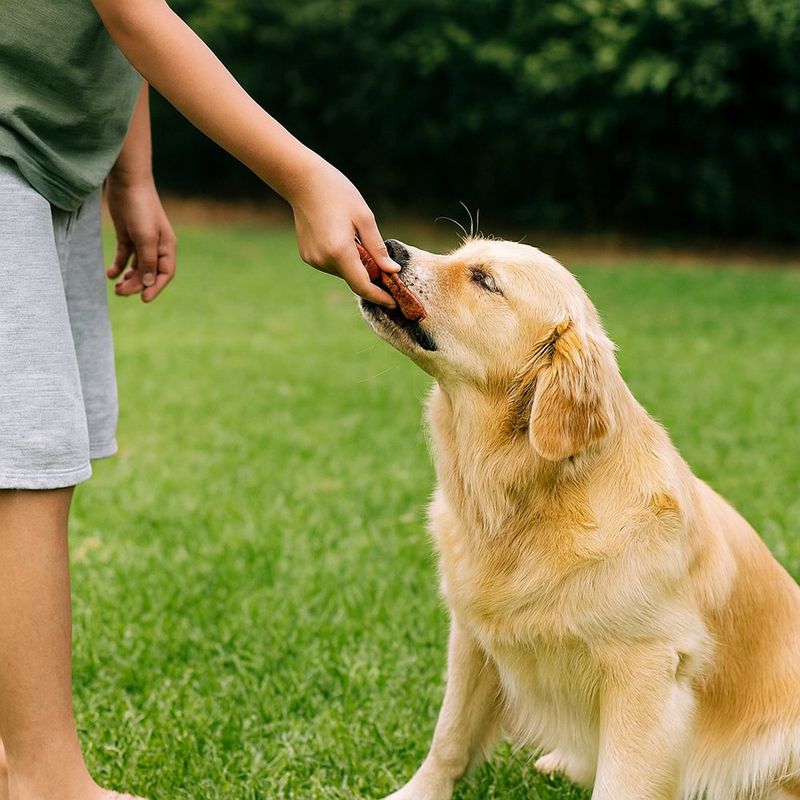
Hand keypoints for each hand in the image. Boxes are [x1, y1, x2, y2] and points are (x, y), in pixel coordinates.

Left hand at [105, 174, 176, 302]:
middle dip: (136, 285)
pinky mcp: (127, 236)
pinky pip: (125, 257)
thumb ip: (147, 261)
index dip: (155, 288)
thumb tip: (148, 284)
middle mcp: (156, 247)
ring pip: (137, 268)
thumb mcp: (145, 237)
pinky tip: (110, 274)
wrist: (127, 182)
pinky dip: (118, 267)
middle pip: (149, 273)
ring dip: (128, 279)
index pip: (165, 274)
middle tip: (120, 293)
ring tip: (116, 288)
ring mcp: (141, 242)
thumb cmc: (140, 208)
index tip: (143, 299)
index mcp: (166, 247)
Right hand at [289, 156, 398, 306]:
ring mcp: (313, 259)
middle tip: (387, 270)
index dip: (380, 297)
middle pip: (354, 279)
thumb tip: (392, 271)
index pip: (363, 286)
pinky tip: (343, 238)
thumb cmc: (337, 192)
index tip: (394, 303)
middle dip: (371, 278)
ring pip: (343, 272)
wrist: (302, 180)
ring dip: (356, 266)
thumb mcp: (364, 217)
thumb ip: (377, 248)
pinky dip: (342, 260)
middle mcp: (324, 260)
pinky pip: (331, 265)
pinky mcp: (307, 255)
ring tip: (358, 241)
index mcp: (340, 251)